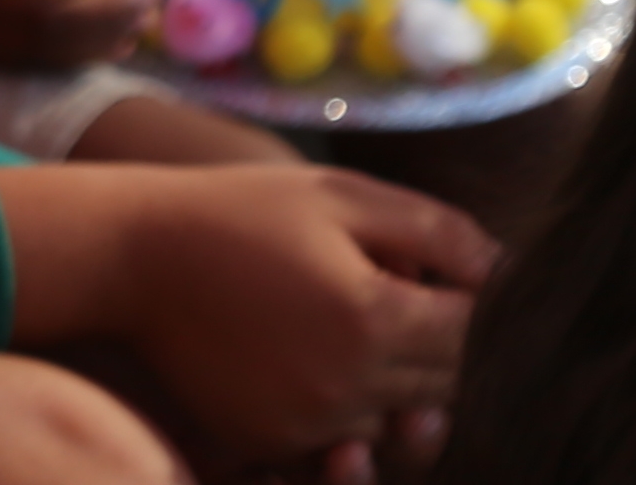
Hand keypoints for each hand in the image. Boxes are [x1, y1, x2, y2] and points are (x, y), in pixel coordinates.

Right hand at [116, 165, 481, 468]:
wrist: (128, 254)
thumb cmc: (238, 212)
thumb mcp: (338, 194)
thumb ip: (436, 231)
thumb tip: (507, 273)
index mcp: (374, 319)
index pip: (479, 337)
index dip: (481, 307)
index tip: (455, 280)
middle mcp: (349, 386)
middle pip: (448, 387)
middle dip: (440, 343)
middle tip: (394, 291)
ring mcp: (307, 423)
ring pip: (399, 419)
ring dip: (396, 380)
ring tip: (346, 320)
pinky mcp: (271, 441)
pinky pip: (342, 437)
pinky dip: (344, 405)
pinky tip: (306, 352)